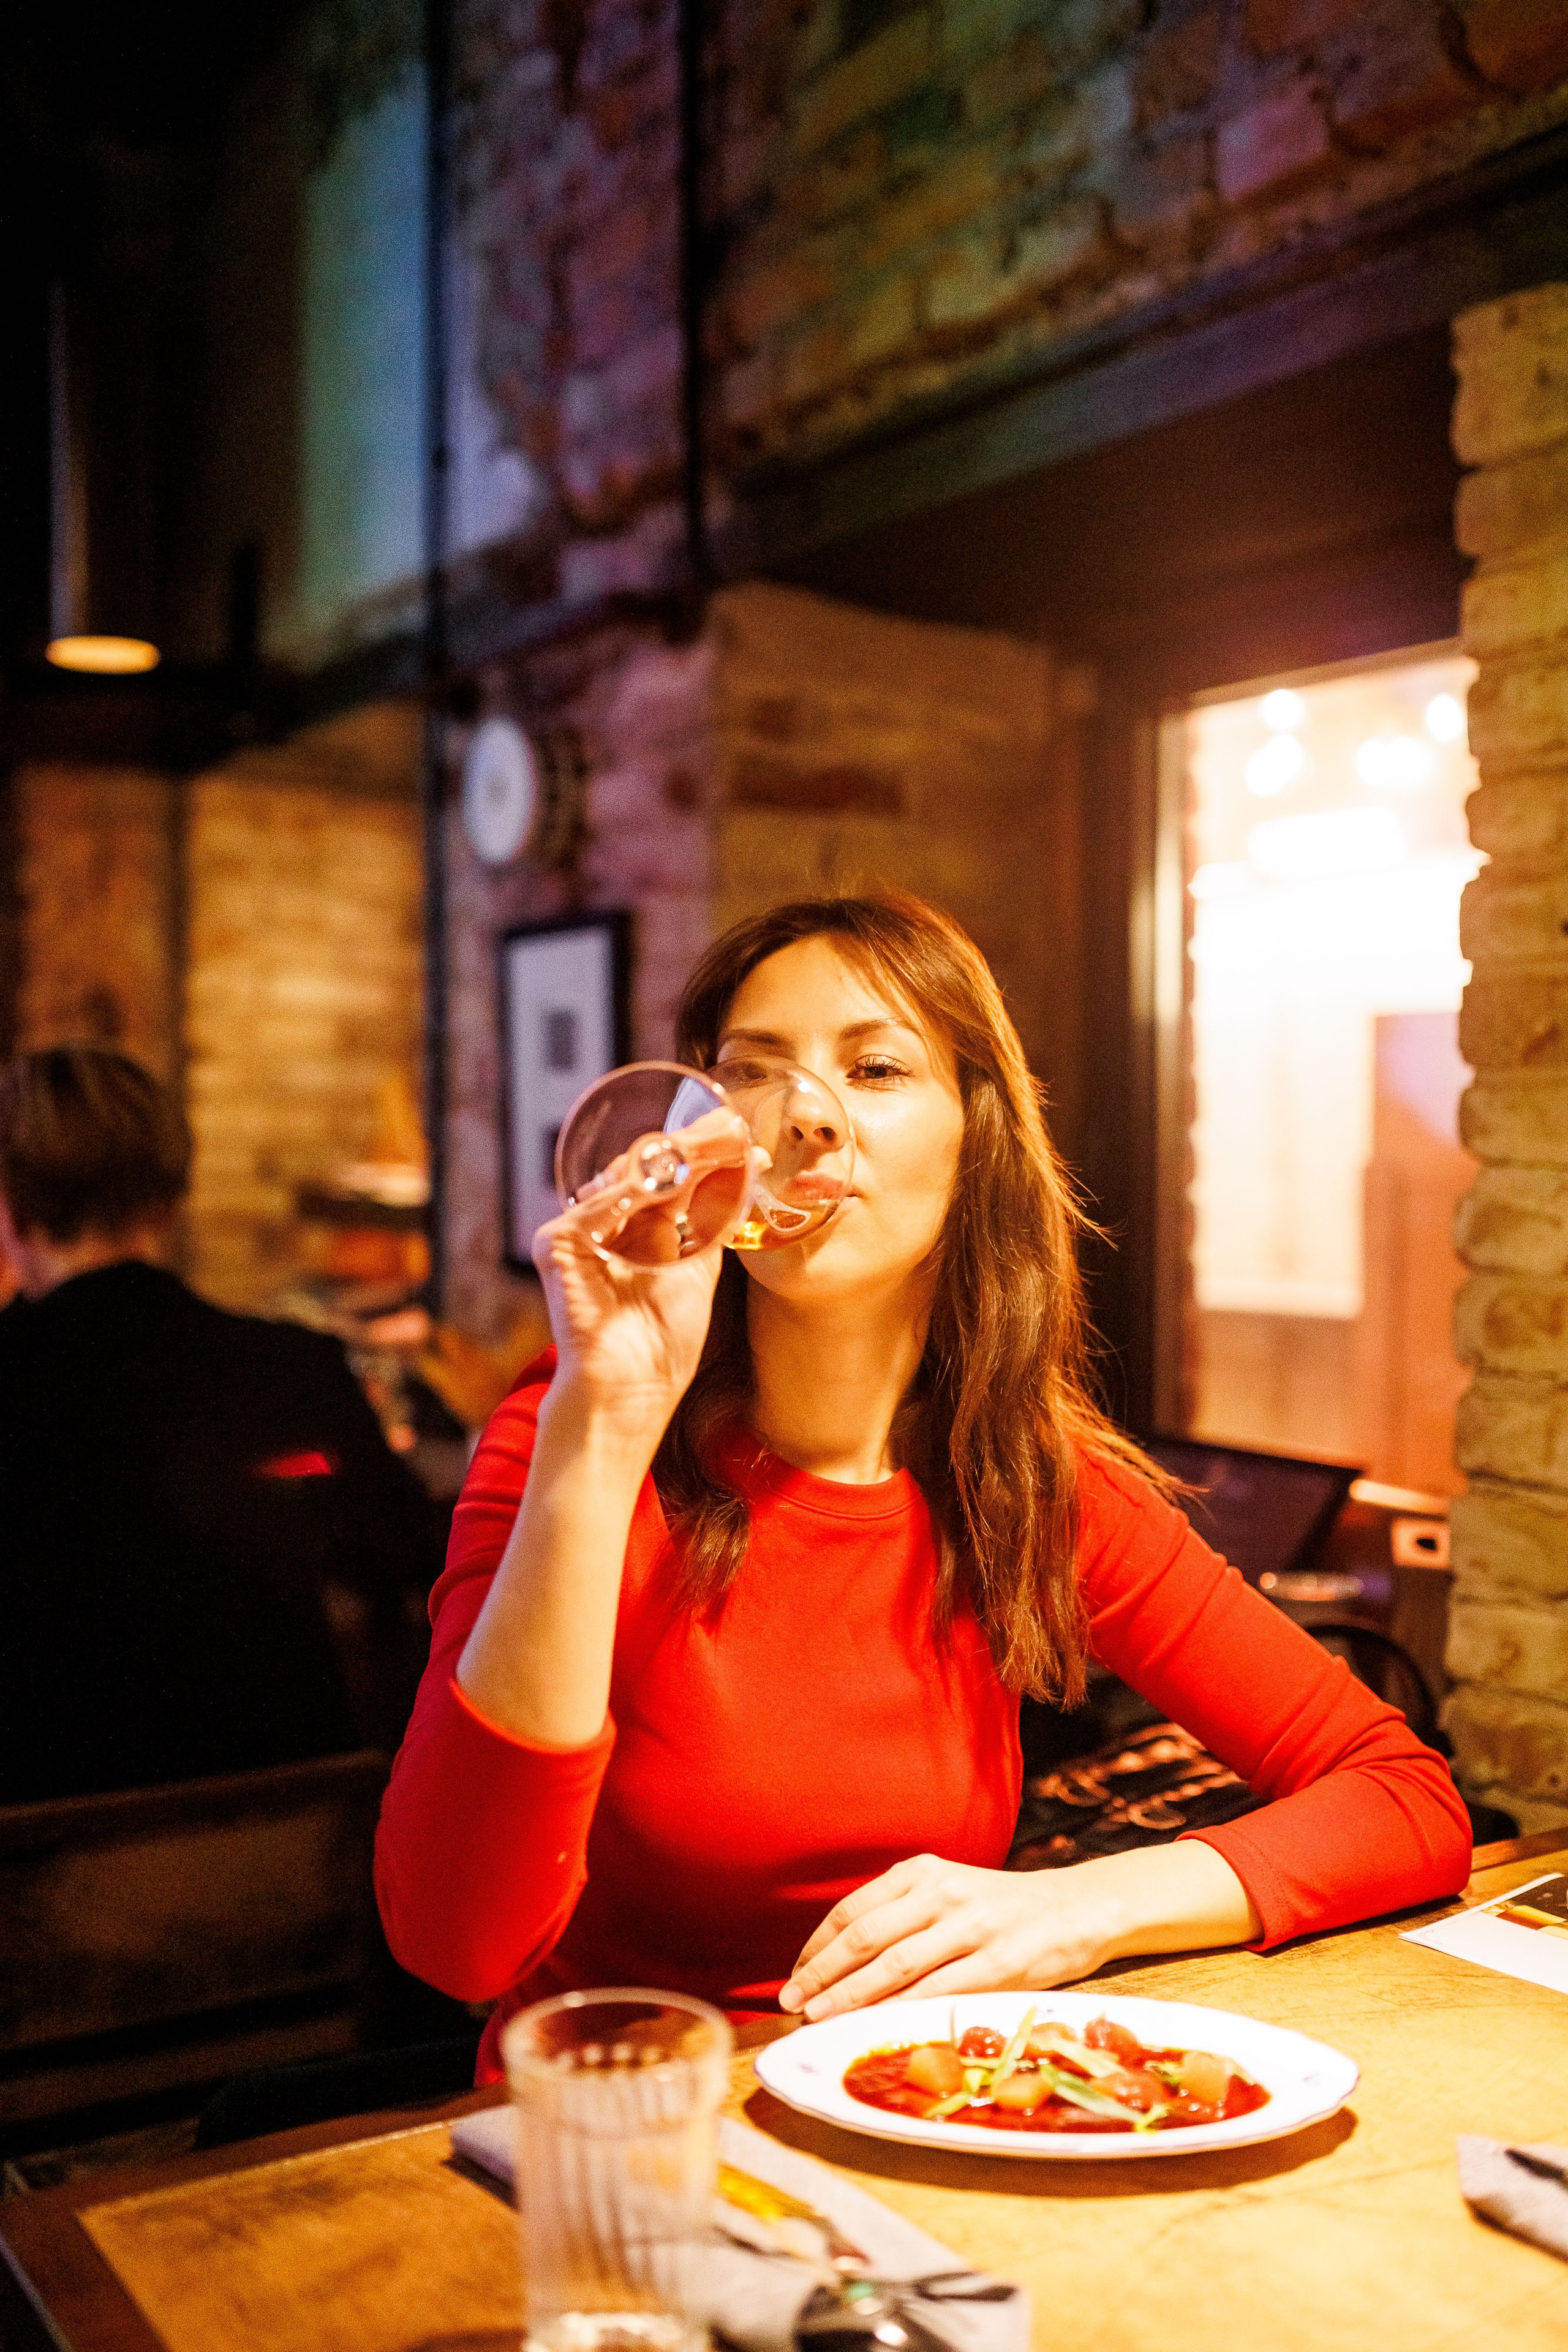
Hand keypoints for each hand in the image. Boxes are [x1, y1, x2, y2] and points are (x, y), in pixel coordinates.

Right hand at [532, 1108, 752, 1449]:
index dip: (703, 1153)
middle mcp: (606, 1223)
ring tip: (714, 1142)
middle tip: (731, 1127)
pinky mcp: (556, 1244)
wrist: (632, 1387)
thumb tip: (750, 1166)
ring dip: (673, 1156)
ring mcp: (579, 1231)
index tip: (741, 1134)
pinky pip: (598, 1203)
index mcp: (637, 1230)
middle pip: (649, 1167)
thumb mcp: (700, 1266)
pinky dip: (633, 1189)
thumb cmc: (662, 1341)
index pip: (669, 1176)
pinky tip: (667, 1175)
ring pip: (626, 1175)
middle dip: (693, 1144)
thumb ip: (715, 1217)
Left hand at [780, 1843, 1260, 2019]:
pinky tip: (877, 2029)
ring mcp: (972, 1926)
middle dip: (822, 1976)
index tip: (793, 1979)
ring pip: (895, 1967)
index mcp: (923, 1870)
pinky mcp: (999, 1962)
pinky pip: (938, 1992)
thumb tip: (835, 1961)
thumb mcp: (946, 1890)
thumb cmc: (999, 1908)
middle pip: (865, 1938)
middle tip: (793, 2005)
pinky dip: (901, 2012)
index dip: (816, 1949)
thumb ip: (899, 1914)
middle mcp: (943, 1891)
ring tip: (820, 2020)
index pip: (852, 1910)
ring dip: (850, 1997)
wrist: (1077, 1908)